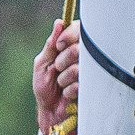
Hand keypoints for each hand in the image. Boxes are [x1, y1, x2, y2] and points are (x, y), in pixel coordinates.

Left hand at [35, 19, 80, 134]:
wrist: (50, 111)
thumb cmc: (45, 86)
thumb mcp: (42, 63)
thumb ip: (50, 45)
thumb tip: (59, 23)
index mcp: (70, 46)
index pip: (79, 28)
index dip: (70, 34)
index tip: (59, 44)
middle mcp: (83, 55)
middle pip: (79, 47)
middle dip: (62, 60)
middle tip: (57, 68)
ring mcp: (89, 71)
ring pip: (79, 67)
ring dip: (64, 77)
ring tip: (60, 84)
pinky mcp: (92, 86)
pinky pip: (80, 84)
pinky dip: (68, 89)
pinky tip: (66, 93)